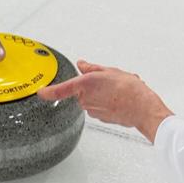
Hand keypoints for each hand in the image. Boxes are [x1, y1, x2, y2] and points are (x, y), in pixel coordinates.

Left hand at [38, 60, 173, 141]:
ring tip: (119, 89)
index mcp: (86, 84)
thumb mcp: (110, 71)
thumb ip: (92, 68)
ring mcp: (92, 110)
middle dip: (93, 85)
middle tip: (109, 80)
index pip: (61, 89)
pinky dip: (108, 102)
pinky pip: (99, 107)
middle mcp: (86, 99)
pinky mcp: (100, 118)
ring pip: (92, 99)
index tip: (41, 92)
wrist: (142, 108)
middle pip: (82, 91)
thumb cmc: (130, 90)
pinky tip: (120, 98)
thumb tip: (82, 65)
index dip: (49, 91)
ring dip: (101, 94)